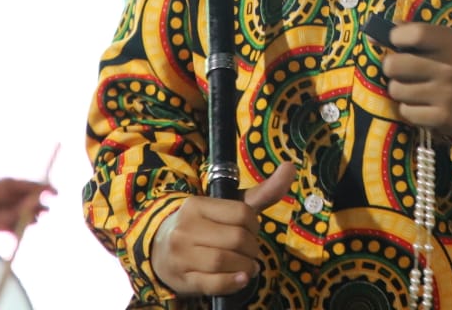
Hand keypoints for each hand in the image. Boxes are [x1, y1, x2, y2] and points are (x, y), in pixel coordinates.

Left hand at [0, 177, 55, 231]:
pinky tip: (4, 223)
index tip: (56, 194)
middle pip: (40, 209)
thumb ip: (28, 189)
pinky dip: (16, 231)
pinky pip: (18, 232)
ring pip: (30, 221)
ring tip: (9, 214)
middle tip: (33, 208)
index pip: (43, 191)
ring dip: (26, 219)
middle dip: (40, 210)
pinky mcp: (8, 228)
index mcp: (24, 190)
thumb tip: (45, 191)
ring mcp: (16, 217)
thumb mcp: (10, 185)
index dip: (51, 192)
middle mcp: (23, 204)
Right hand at [151, 162, 295, 296]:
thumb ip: (262, 192)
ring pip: (224, 262)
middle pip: (235, 239)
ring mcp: (181, 255)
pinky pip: (213, 283)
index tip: (251, 230)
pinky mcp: (182, 279)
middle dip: (252, 248)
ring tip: (247, 267)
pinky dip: (233, 283)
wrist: (160, 248)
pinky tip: (241, 279)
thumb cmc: (204, 225)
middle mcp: (186, 229)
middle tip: (251, 252)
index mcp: (197, 205)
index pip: (241, 213)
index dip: (255, 225)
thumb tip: (291, 167)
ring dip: (245, 267)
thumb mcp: (228, 207)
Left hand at [381, 23, 451, 136]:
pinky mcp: (441, 118)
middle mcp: (447, 68)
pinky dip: (409, 109)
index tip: (396, 42)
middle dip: (391, 67)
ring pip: (396, 90)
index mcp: (450, 43)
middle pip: (394, 65)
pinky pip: (405, 112)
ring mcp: (444, 95)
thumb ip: (420, 34)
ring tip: (412, 88)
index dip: (396, 37)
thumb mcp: (451, 42)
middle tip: (399, 69)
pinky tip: (421, 104)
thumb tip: (381, 30)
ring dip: (399, 89)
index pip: (412, 34)